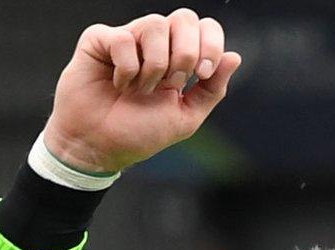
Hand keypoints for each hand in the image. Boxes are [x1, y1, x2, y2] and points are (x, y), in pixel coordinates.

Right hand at [42, 9, 241, 174]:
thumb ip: (212, 89)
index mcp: (179, 57)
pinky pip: (123, 38)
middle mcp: (155, 43)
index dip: (211, 45)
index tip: (203, 73)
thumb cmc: (139, 132)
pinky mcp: (99, 40)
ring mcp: (128, 38)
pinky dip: (126, 68)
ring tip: (141, 89)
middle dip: (185, 53)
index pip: (206, 27)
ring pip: (156, 24)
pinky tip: (118, 84)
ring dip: (155, 65)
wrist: (101, 145)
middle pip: (185, 17)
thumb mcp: (187, 116)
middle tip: (172, 82)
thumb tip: (235, 56)